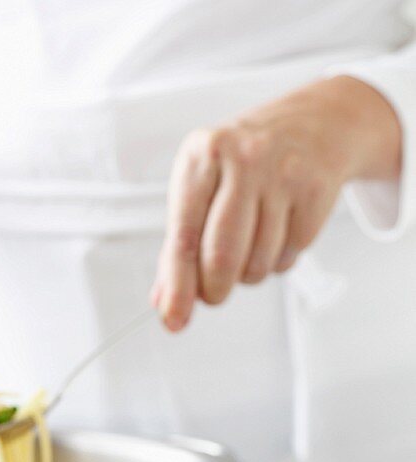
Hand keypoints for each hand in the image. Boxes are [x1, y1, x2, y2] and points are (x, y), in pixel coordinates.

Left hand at [152, 76, 401, 330]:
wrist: (316, 122)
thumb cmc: (245, 161)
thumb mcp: (202, 185)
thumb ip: (179, 243)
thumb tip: (164, 299)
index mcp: (202, 155)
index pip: (183, 236)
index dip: (178, 286)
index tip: (173, 319)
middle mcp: (243, 159)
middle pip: (222, 257)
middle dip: (215, 289)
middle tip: (214, 292)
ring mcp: (283, 174)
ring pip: (257, 264)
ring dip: (250, 273)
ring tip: (252, 241)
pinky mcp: (315, 192)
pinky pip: (288, 256)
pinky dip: (279, 259)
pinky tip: (279, 231)